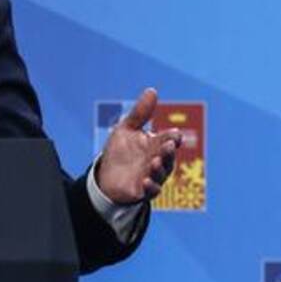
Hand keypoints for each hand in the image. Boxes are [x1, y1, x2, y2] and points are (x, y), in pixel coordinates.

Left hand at [96, 88, 181, 204]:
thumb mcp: (127, 129)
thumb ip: (140, 113)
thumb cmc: (120, 151)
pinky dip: (151, 186)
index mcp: (156, 144)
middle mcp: (158, 160)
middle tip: (167, 145)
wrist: (105, 175)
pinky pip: (152, 191)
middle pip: (168, 156)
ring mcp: (152, 176)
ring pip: (162, 174)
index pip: (169, 139)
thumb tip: (152, 90)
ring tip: (154, 162)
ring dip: (160, 168)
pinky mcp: (143, 191)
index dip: (173, 138)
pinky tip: (146, 181)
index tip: (174, 135)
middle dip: (169, 152)